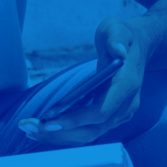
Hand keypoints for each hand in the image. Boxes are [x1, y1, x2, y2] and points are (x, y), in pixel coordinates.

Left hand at [19, 24, 144, 147]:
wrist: (138, 47)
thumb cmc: (123, 37)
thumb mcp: (118, 29)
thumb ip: (116, 37)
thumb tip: (118, 50)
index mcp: (127, 86)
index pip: (101, 111)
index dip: (76, 120)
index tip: (49, 121)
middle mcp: (126, 105)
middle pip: (92, 129)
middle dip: (59, 132)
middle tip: (28, 128)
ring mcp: (119, 113)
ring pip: (89, 134)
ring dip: (59, 136)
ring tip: (30, 131)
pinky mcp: (111, 116)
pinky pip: (88, 131)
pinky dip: (65, 133)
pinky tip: (43, 130)